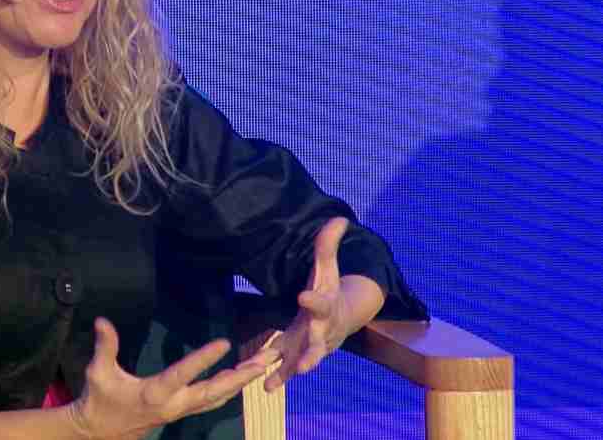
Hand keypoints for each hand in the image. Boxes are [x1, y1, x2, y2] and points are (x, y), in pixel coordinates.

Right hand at [67, 317, 278, 439]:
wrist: (101, 433)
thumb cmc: (100, 401)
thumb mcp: (98, 373)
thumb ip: (105, 347)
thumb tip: (102, 321)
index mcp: (156, 393)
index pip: (184, 373)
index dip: (204, 358)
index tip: (225, 342)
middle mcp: (175, 404)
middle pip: (216, 391)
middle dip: (242, 376)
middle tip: (266, 360)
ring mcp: (182, 410)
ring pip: (219, 397)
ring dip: (242, 381)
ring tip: (264, 364)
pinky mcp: (183, 411)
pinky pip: (214, 400)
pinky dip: (231, 388)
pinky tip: (242, 378)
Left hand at [264, 217, 383, 391]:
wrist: (342, 316)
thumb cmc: (330, 288)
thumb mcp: (328, 266)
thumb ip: (328, 244)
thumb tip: (339, 217)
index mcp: (325, 306)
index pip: (320, 302)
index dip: (313, 300)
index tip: (304, 296)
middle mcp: (320, 331)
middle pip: (317, 344)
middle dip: (311, 354)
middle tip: (306, 365)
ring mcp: (310, 346)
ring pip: (299, 361)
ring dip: (287, 372)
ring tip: (270, 384)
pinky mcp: (299, 354)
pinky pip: (288, 369)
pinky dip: (277, 379)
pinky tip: (262, 388)